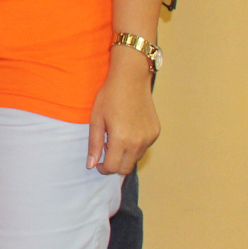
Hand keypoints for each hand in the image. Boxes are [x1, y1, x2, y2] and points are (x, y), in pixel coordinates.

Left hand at [87, 48, 159, 174]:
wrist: (130, 80)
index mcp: (121, 139)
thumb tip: (91, 165)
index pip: (113, 168)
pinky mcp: (156, 132)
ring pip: (136, 158)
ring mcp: (149, 138)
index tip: (98, 163)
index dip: (103, 168)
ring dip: (125, 155)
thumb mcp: (96, 120)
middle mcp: (138, 142)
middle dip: (114, 165)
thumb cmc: (109, 97)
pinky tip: (127, 130)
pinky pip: (144, 147)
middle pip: (126, 168)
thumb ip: (94, 145)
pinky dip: (135, 146)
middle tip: (106, 150)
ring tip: (116, 137)